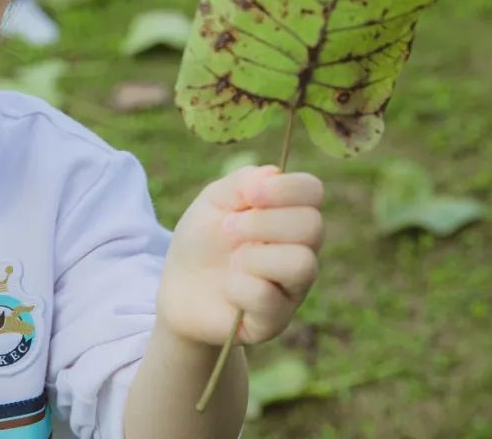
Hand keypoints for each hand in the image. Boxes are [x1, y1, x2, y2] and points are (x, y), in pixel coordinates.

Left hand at [157, 166, 323, 345]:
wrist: (178, 287)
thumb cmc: (202, 239)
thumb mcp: (213, 201)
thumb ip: (242, 183)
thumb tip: (273, 173)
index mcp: (289, 214)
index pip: (313, 191)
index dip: (286, 189)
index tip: (251, 196)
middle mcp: (301, 249)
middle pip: (312, 226)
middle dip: (264, 223)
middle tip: (227, 228)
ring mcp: (293, 287)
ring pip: (301, 264)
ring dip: (255, 256)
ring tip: (231, 260)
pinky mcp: (275, 319)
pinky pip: (268, 297)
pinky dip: (238, 286)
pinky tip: (227, 286)